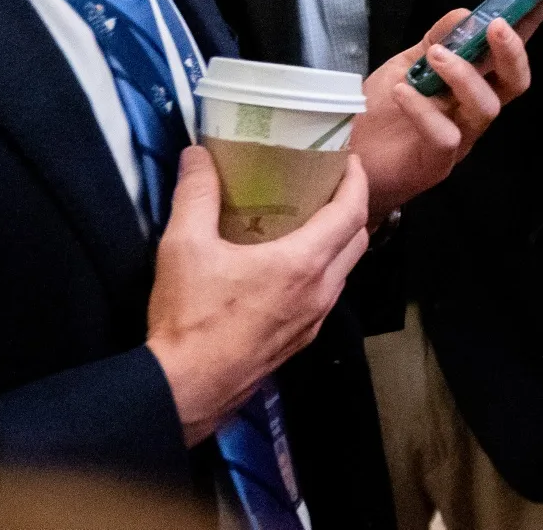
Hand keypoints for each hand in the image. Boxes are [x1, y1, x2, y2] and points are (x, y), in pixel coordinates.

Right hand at [147, 148, 369, 445]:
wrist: (186, 389)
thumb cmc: (191, 318)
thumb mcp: (184, 247)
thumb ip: (195, 195)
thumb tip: (198, 154)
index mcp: (303, 263)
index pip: (353, 211)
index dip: (358, 180)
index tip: (350, 160)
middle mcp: (321, 290)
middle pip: (357, 238)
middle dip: (353, 206)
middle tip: (330, 184)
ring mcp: (314, 318)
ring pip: (345, 268)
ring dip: (339, 239)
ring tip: (312, 218)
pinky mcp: (302, 339)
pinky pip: (328, 293)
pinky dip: (324, 269)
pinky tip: (293, 263)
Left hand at [351, 1, 542, 222]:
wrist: (346, 160)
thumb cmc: (378, 112)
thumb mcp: (405, 65)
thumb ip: (435, 41)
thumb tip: (466, 13)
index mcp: (473, 82)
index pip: (507, 51)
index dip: (530, 24)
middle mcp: (474, 108)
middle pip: (515, 83)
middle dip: (512, 51)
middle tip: (494, 26)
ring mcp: (460, 137)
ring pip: (487, 107)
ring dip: (465, 75)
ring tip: (435, 56)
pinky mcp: (437, 162)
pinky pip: (445, 136)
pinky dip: (424, 110)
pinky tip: (402, 92)